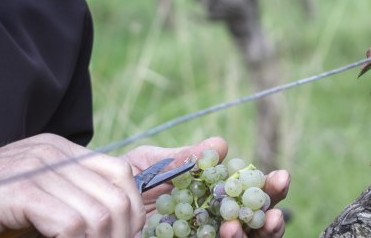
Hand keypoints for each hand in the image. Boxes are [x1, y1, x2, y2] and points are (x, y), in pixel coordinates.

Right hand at [0, 134, 144, 237]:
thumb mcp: (31, 201)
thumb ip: (66, 204)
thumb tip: (109, 228)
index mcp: (59, 150)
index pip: (120, 173)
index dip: (132, 212)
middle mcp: (52, 151)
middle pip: (117, 194)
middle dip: (120, 234)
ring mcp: (35, 167)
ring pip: (98, 214)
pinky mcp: (19, 190)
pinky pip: (69, 224)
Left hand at [122, 137, 289, 237]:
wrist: (91, 203)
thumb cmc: (122, 184)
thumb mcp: (148, 166)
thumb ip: (182, 159)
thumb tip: (221, 142)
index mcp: (210, 197)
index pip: (248, 194)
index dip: (267, 188)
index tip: (279, 176)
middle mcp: (213, 223)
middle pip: (253, 224)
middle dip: (269, 217)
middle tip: (272, 210)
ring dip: (249, 235)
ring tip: (236, 225)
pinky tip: (225, 232)